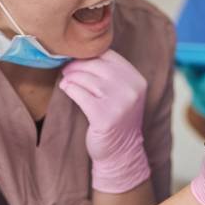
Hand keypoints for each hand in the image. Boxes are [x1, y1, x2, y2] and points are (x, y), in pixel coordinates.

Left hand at [59, 49, 149, 193]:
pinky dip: (69, 89)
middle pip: (96, 64)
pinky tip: (66, 89)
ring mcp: (119, 103)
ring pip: (86, 78)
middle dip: (77, 66)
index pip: (109, 55)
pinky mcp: (104, 116)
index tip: (78, 60)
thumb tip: (81, 51)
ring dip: (71, 77)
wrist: (120, 152)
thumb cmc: (115, 118)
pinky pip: (79, 93)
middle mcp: (131, 89)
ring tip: (66, 81)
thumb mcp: (122, 92)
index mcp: (137, 80)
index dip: (90, 55)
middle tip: (67, 70)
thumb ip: (110, 73)